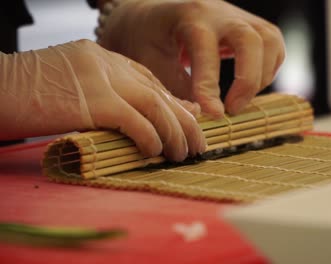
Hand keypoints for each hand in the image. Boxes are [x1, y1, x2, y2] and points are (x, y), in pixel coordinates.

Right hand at [0, 40, 204, 160]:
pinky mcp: (93, 100)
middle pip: (159, 92)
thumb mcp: (70, 89)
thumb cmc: (25, 95)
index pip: (148, 80)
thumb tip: (141, 120)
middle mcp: (106, 62)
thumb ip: (107, 97)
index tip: (187, 122)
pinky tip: (155, 152)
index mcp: (102, 56)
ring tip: (183, 154)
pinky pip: (135, 120)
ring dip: (174, 133)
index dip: (172, 104)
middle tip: (198, 143)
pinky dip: (150, 138)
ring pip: (155, 105)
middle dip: (184, 121)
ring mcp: (100, 78)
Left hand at [98, 0, 285, 117]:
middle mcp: (219, 12)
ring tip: (239, 101)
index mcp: (189, 16)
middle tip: (232, 109)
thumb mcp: (149, 61)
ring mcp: (239, 16)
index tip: (212, 114)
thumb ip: (175, 87)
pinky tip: (248, 87)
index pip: (206, 48)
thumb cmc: (147, 37)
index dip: (210, 84)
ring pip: (270, 41)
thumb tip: (201, 113)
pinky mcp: (251, 26)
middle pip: (250, 39)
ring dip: (261, 76)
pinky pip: (274, 45)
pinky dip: (267, 70)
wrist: (154, 11)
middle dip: (247, 79)